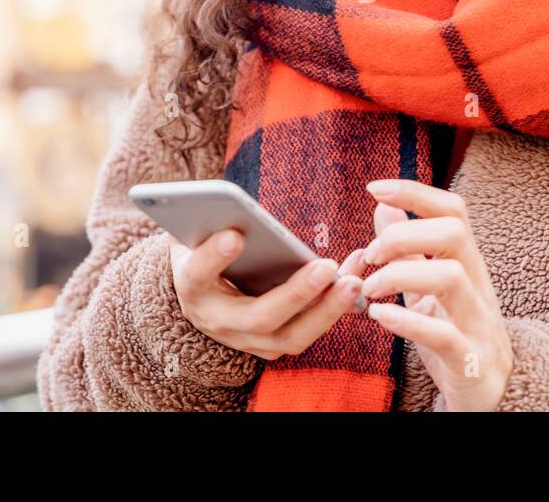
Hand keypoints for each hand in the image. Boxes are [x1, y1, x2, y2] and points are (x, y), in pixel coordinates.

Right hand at [169, 229, 366, 360]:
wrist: (205, 297)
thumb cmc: (207, 253)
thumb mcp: (200, 235)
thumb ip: (213, 221)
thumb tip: (232, 202)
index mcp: (192, 288)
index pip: (198, 275)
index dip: (214, 257)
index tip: (234, 234)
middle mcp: (218, 322)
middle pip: (258, 318)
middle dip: (295, 294)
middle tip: (326, 267)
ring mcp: (247, 341)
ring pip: (291, 337)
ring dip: (327, 310)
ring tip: (353, 281)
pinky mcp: (273, 346)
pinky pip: (308, 332)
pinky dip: (334, 308)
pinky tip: (355, 279)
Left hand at [359, 179, 513, 410]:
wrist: (493, 395)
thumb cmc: (456, 334)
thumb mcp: (428, 288)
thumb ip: (408, 250)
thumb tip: (384, 206)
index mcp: (468, 264)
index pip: (453, 210)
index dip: (415, 192)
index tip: (374, 188)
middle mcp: (479, 286)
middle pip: (454, 234)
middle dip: (404, 234)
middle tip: (370, 255)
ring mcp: (478, 322)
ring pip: (451, 278)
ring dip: (400, 275)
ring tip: (371, 288)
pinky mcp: (471, 361)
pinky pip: (443, 335)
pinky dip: (407, 323)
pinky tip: (379, 318)